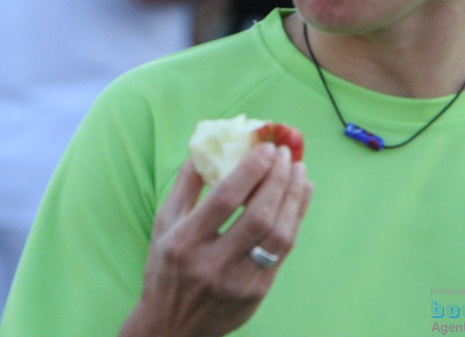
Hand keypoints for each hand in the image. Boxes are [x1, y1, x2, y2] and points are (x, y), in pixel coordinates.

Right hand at [119, 144, 312, 336]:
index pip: (225, 200)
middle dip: (278, 180)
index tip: (267, 148)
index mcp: (184, 243)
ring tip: (300, 171)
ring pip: (278, 235)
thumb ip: (185, 185)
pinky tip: (299, 197)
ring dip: (293, 198)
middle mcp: (211, 264)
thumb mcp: (164, 225)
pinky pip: (283, 251)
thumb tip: (207, 146)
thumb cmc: (166, 268)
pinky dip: (295, 219)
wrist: (171, 328)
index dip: (251, 170)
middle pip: (257, 216)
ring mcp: (237, 282)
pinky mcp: (257, 293)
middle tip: (287, 154)